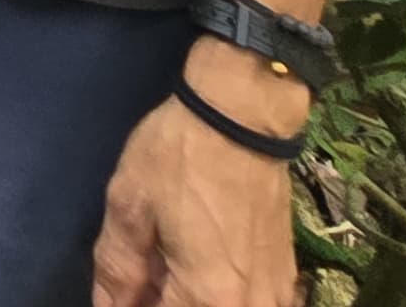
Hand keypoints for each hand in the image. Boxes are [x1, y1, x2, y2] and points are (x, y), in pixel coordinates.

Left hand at [92, 48, 304, 306]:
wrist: (242, 117)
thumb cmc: (179, 157)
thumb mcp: (130, 207)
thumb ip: (118, 270)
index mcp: (208, 298)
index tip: (122, 293)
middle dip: (161, 300)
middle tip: (138, 281)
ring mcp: (275, 295)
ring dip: (188, 299)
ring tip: (162, 273)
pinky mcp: (287, 278)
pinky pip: (249, 304)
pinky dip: (219, 298)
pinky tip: (194, 271)